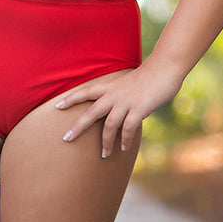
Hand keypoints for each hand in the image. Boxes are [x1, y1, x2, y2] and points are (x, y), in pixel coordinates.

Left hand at [55, 60, 183, 157]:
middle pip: (91, 112)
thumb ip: (122, 97)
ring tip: (104, 154)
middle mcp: (114, 94)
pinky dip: (125, 140)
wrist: (165, 67)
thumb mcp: (129, 84)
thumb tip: (122, 113)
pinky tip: (123, 148)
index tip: (57, 106)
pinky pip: (128, 128)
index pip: (86, 91)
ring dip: (105, 141)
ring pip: (109, 125)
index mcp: (110, 87)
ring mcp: (126, 102)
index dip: (71, 98)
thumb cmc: (150, 76)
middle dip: (78, 127)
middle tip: (66, 139)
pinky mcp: (139, 109)